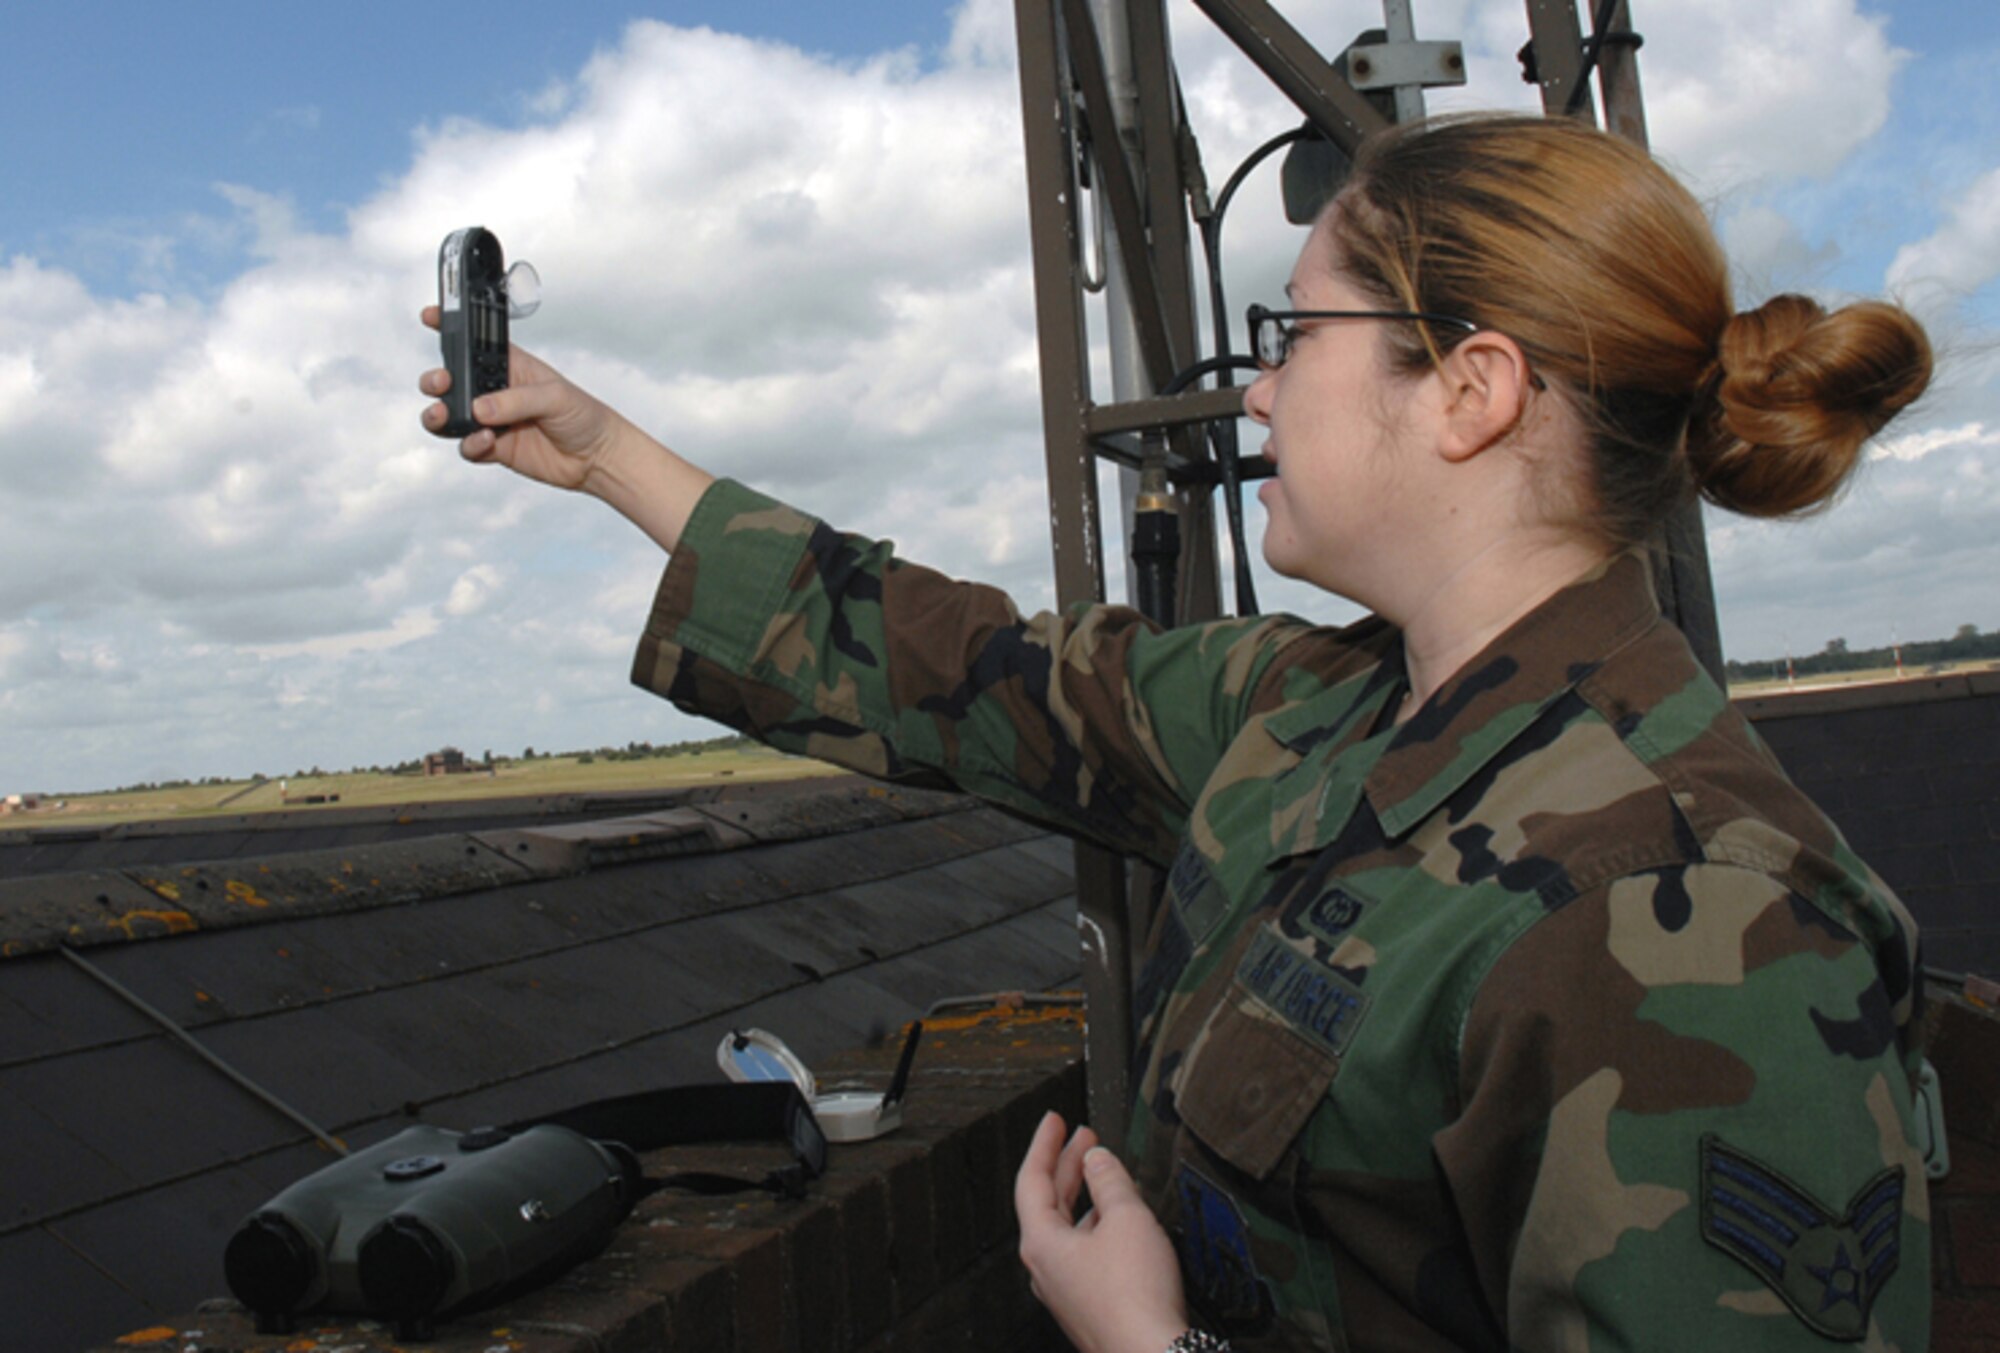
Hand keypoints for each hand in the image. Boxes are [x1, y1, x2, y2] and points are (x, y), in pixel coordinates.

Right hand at [417, 305, 618, 490]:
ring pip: (450, 415)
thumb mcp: (554, 397)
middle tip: (442, 383)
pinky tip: (486, 441)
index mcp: (510, 365)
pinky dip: (470, 444)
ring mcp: (491, 420)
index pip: (475, 342)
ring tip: (444, 415)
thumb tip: (480, 408)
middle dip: (437, 380)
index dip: (451, 328)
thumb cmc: (584, 415)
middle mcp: (495, 391)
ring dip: (439, 415)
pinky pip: (467, 446)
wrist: (596, 457)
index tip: (430, 317)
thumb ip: (516, 400)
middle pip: (451, 380)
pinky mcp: (494, 448)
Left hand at [1015, 1112, 1188, 1352]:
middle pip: (1048, 1204)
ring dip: (1085, 1196)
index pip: (1031, 1179)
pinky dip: (1098, 1227)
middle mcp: (1046, 1268)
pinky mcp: (1088, 1305)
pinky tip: (1121, 1221)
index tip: (1054, 1121)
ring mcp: (1065, 1290)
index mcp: (1042, 1243)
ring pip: (1069, 1230)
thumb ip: (1110, 1180)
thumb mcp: (1126, 1219)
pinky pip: (1085, 1254)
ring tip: (1107, 1172)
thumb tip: (1097, 1160)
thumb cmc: (1134, 1299)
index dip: (1045, 1143)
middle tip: (1084, 1138)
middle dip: (1067, 1166)